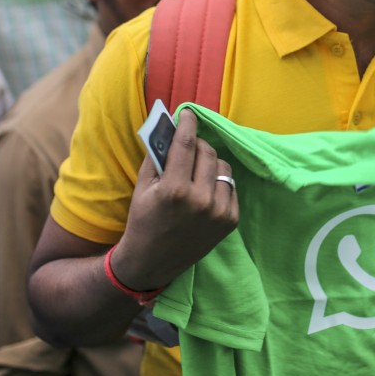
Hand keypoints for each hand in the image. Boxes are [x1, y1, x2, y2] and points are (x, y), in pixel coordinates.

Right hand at [111, 108, 238, 290]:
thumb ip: (158, 156)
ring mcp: (218, 212)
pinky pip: (231, 186)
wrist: (151, 262)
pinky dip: (219, 183)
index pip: (186, 143)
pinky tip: (205, 190)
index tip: (188, 113)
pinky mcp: (230, 221)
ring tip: (196, 171)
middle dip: (198, 144)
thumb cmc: (143, 220)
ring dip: (210, 163)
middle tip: (189, 145)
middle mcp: (200, 200)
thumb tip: (172, 128)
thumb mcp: (143, 187)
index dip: (188, 123)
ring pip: (223, 167)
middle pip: (207, 152)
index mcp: (174, 189)